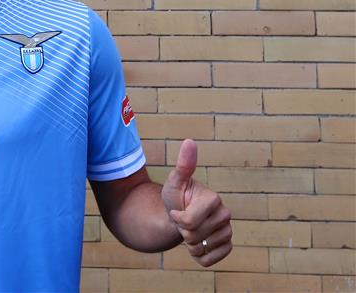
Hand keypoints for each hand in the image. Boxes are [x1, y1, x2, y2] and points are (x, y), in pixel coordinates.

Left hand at [161, 139, 232, 266]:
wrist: (179, 215)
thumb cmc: (176, 197)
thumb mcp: (175, 181)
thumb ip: (183, 165)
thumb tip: (189, 141)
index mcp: (214, 199)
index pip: (189, 222)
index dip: (177, 218)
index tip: (176, 210)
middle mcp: (225, 215)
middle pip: (194, 235)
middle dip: (182, 231)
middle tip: (183, 220)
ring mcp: (228, 232)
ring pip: (200, 248)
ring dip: (189, 243)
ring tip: (190, 230)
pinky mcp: (227, 246)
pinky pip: (209, 260)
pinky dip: (198, 256)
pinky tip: (198, 243)